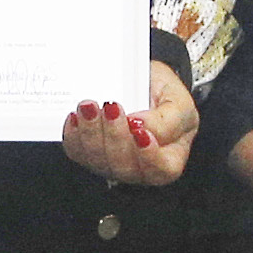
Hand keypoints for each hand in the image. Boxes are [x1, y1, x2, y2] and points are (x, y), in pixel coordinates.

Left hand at [61, 61, 195, 189]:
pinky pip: (77, 152)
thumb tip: (140, 126)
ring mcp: (113, 163)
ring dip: (91, 133)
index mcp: (170, 157)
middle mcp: (140, 167)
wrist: (141, 83)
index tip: (139, 130)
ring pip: (98, 160)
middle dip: (115, 136)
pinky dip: (73, 134)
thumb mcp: (179, 100)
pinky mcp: (90, 154)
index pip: (162, 170)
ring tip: (90, 106)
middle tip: (111, 108)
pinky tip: (76, 117)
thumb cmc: (165, 95)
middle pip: (125, 167)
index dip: (149, 155)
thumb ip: (167, 119)